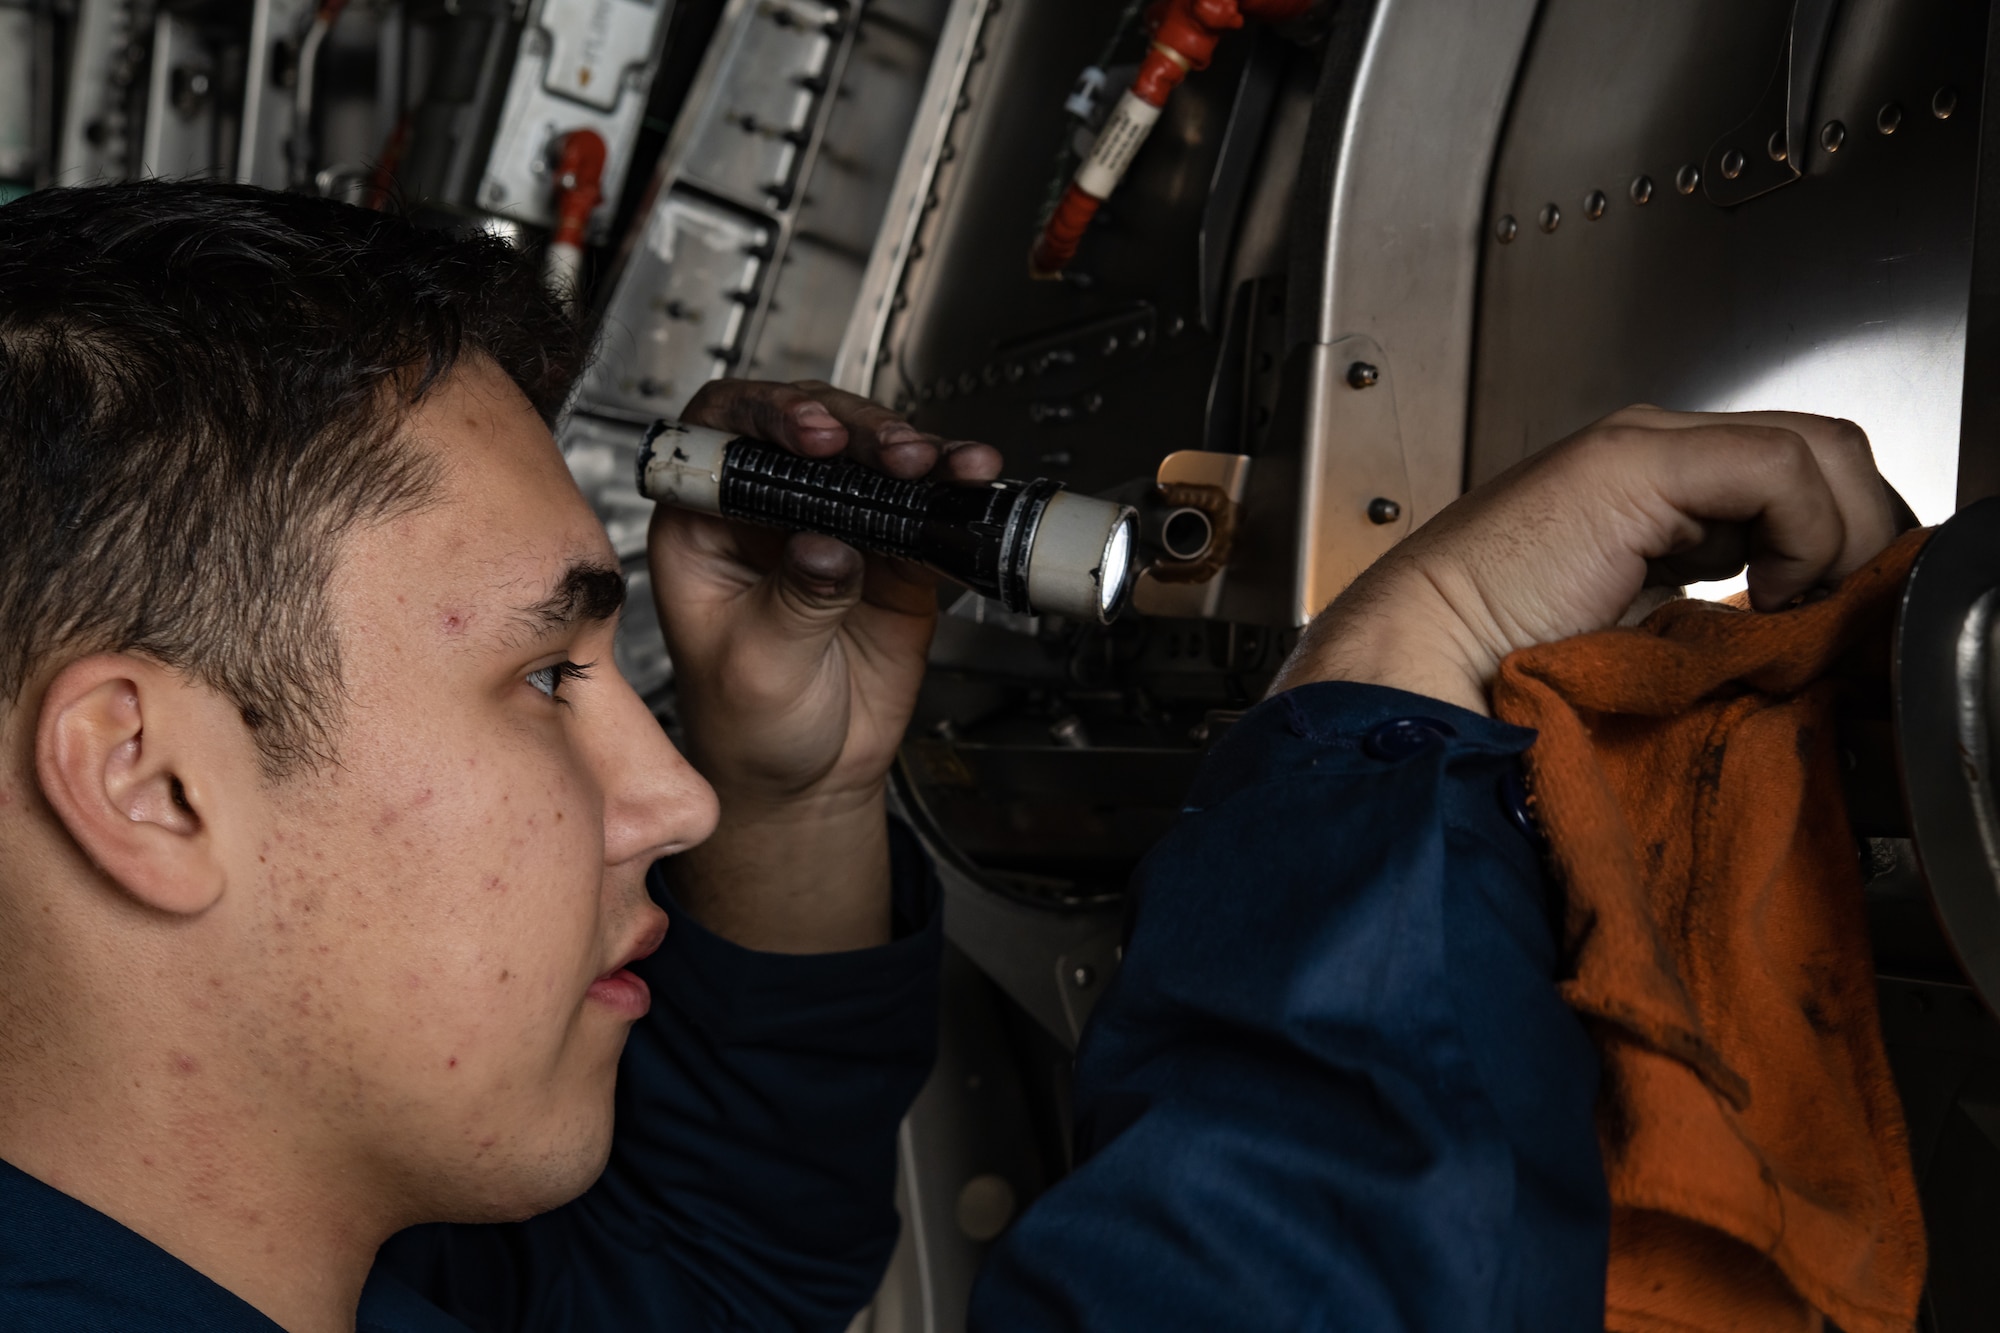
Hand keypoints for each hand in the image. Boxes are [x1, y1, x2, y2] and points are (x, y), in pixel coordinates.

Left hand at [648, 379, 999, 950]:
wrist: (808, 777)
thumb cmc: (748, 724)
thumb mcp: (758, 666)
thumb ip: (794, 602)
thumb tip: (827, 545)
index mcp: (705, 524)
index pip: (724, 434)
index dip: (766, 418)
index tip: (812, 437)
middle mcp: (768, 510)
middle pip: (811, 432)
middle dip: (856, 431)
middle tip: (893, 454)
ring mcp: (834, 524)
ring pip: (872, 460)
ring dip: (910, 452)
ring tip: (940, 465)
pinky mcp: (890, 553)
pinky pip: (924, 511)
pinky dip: (952, 496)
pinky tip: (972, 485)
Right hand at [1271, 406, 1902, 713]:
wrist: (1419, 667)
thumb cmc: (1501, 674)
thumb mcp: (1644, 642)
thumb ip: (1720, 619)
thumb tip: (1814, 640)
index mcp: (1650, 491)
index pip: (1799, 478)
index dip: (1843, 542)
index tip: (1837, 623)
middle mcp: (1653, 452)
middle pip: (1824, 450)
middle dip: (1859, 533)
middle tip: (1839, 618)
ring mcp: (1644, 447)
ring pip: (1819, 449)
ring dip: (1840, 537)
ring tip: (1799, 612)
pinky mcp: (1635, 465)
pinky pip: (1779, 470)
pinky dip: (1802, 537)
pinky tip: (1763, 599)